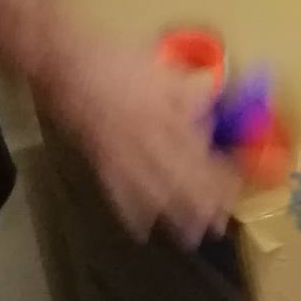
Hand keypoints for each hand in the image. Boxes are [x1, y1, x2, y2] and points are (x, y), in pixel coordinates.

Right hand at [36, 38, 241, 247]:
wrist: (67, 62)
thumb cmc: (117, 61)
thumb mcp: (162, 70)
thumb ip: (188, 94)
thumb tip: (211, 111)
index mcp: (169, 116)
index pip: (202, 155)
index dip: (220, 178)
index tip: (234, 194)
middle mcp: (151, 140)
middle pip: (182, 181)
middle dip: (203, 207)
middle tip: (218, 227)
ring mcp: (124, 155)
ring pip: (154, 194)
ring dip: (173, 218)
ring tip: (190, 239)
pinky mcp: (99, 162)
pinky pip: (116, 193)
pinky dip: (129, 214)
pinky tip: (140, 231)